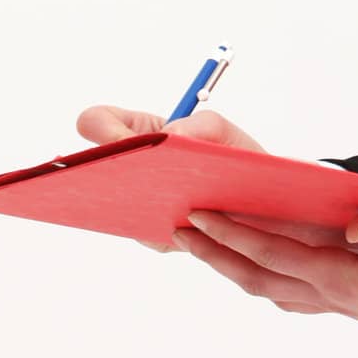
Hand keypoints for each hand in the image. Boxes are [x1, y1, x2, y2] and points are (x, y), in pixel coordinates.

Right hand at [76, 102, 267, 250]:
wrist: (265, 201)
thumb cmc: (239, 159)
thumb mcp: (225, 132)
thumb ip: (204, 125)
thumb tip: (171, 136)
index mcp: (140, 132)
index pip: (97, 122)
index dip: (101, 128)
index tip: (124, 141)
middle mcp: (131, 168)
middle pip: (92, 168)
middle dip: (105, 170)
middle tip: (124, 176)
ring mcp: (139, 204)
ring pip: (116, 207)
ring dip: (135, 202)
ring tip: (159, 200)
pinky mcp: (157, 235)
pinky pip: (147, 236)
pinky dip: (162, 229)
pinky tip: (182, 224)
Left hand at [169, 208, 357, 357]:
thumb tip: (354, 220)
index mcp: (341, 278)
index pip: (272, 253)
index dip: (232, 235)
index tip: (199, 217)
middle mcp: (329, 294)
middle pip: (256, 276)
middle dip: (214, 254)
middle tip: (180, 232)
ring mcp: (335, 304)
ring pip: (268, 288)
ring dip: (232, 268)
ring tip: (207, 249)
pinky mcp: (347, 305)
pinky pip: (290, 294)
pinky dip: (264, 280)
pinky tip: (262, 273)